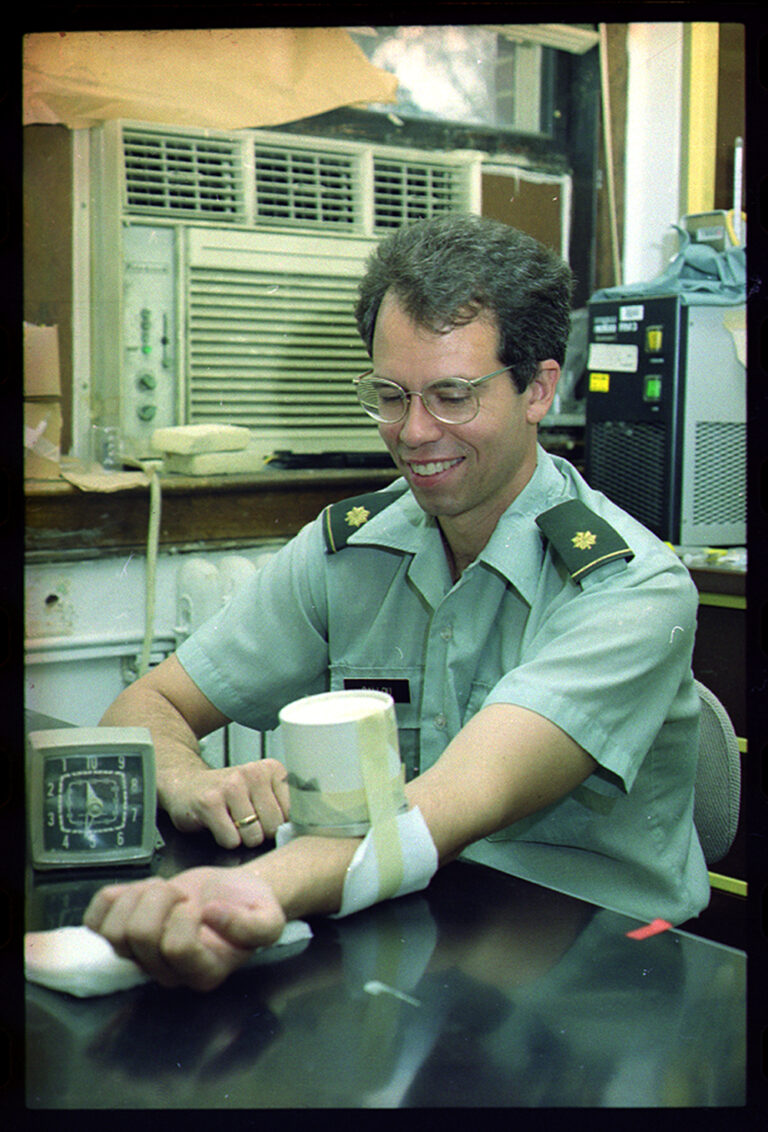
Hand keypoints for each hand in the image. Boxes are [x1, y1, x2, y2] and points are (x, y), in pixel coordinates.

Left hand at [84, 866, 286, 990]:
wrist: (232, 894)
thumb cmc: (249, 907)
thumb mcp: (269, 917)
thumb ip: (252, 926)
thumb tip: (212, 915)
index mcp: (203, 973)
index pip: (176, 949)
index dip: (185, 918)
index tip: (202, 905)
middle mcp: (167, 972)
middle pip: (139, 937)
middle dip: (162, 899)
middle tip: (182, 893)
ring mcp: (139, 956)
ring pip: (112, 931)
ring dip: (139, 896)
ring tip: (164, 891)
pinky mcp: (120, 934)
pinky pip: (93, 921)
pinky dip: (112, 897)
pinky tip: (139, 891)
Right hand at [164, 758, 289, 848]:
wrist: (184, 783)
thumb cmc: (227, 794)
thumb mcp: (259, 791)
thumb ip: (281, 805)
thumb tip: (300, 831)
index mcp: (271, 769)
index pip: (293, 812)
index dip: (278, 823)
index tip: (264, 818)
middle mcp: (253, 773)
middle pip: (273, 826)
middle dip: (260, 833)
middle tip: (244, 821)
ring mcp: (231, 786)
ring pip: (253, 836)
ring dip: (241, 837)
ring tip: (231, 821)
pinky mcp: (210, 802)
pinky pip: (231, 839)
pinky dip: (225, 840)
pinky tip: (217, 824)